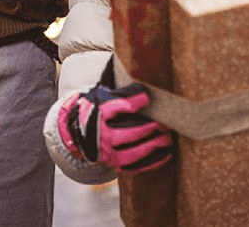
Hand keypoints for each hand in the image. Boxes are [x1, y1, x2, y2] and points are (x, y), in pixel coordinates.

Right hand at [58, 83, 172, 173]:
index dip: (131, 103)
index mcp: (99, 113)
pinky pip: (135, 167)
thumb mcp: (105, 94)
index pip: (114, 108)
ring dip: (152, 146)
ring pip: (131, 154)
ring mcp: (107, 153)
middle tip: (163, 123)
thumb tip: (144, 82)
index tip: (146, 98)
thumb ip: (123, 90)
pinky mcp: (114, 164)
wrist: (80, 130)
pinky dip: (152, 162)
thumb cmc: (99, 107)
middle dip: (146, 129)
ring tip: (167, 139)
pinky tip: (167, 153)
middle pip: (125, 134)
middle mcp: (101, 135)